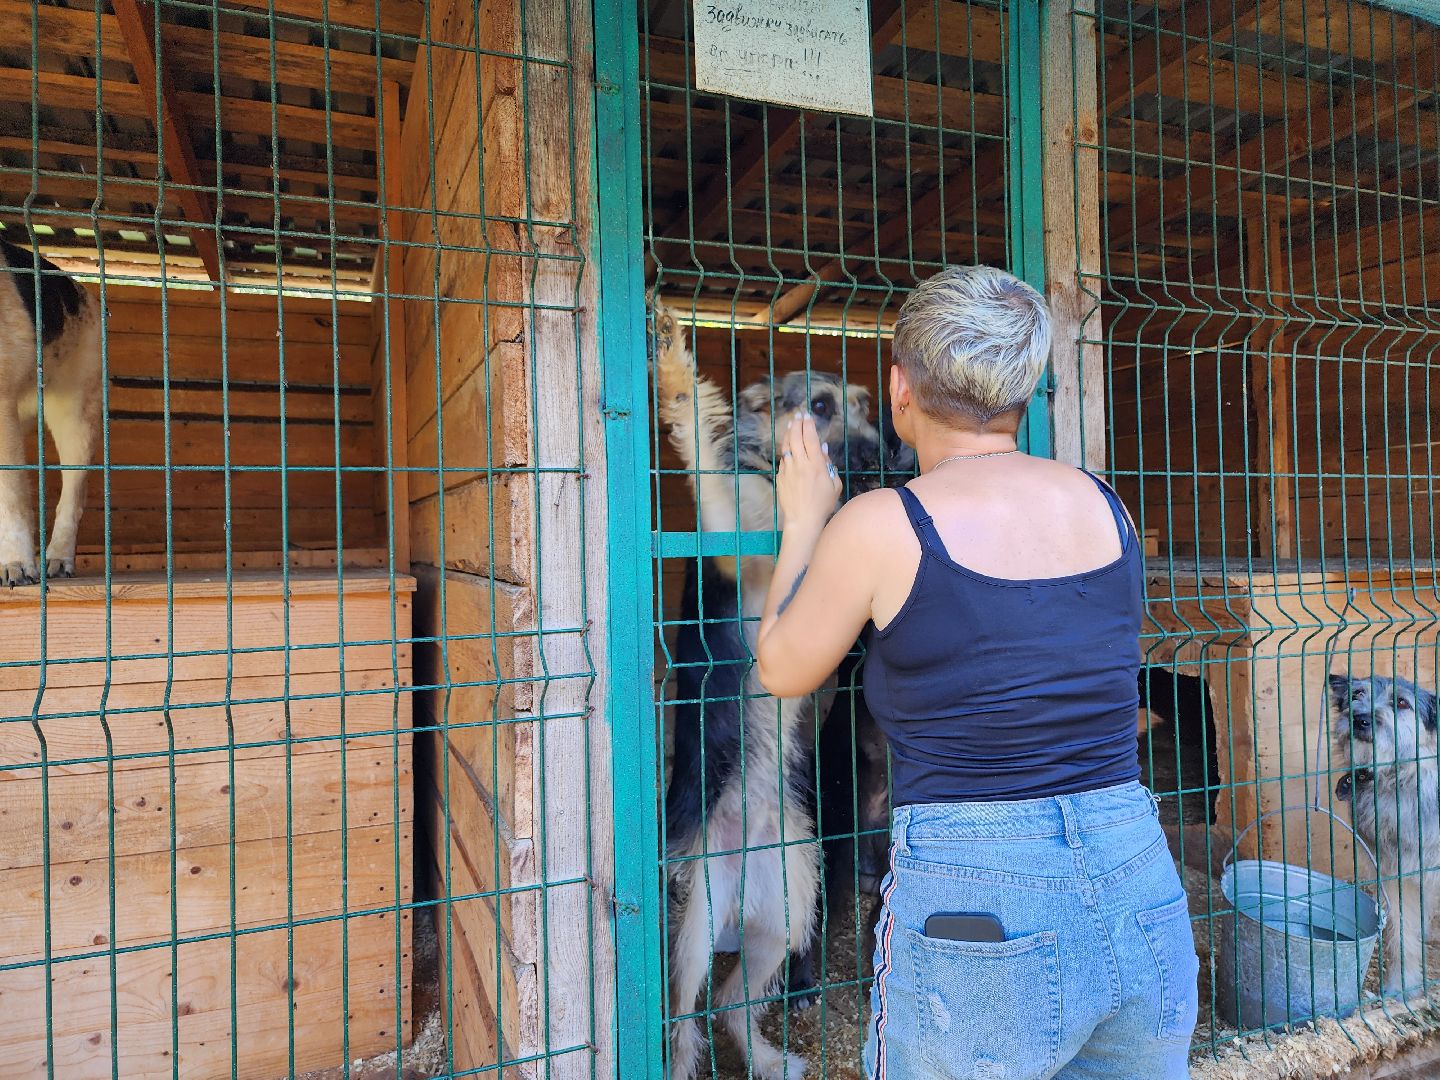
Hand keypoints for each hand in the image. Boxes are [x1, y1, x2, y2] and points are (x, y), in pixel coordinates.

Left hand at [776, 412, 841, 530]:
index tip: (808, 416)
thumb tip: (822, 449)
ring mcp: (788, 470)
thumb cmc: (823, 504)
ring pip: (786, 447)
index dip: (808, 425)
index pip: (810, 439)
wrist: (803, 520)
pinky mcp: (780, 477)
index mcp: (815, 465)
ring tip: (791, 425)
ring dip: (789, 434)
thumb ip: (829, 465)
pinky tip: (788, 447)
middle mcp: (800, 464)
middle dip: (797, 424)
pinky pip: (783, 460)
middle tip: (798, 416)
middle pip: (795, 438)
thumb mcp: (834, 485)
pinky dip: (786, 451)